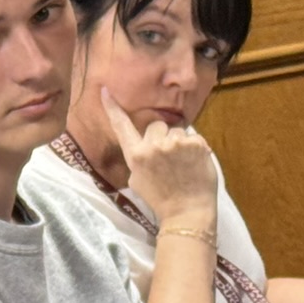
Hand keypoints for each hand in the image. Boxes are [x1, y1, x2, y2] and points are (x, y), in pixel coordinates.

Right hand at [102, 91, 218, 226]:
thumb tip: (145, 145)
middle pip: (156, 125)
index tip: (106, 90)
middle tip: (169, 158)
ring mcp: (174, 143)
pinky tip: (195, 165)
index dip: (113, 108)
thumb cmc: (161, 199)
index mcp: (135, 156)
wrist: (187, 212)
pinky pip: (194, 137)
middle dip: (162, 135)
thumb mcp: (138, 181)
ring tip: (183, 164)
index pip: (122, 127)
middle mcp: (152, 146)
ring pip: (177, 130)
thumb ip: (139, 159)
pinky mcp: (195, 143)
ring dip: (180, 142)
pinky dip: (196, 148)